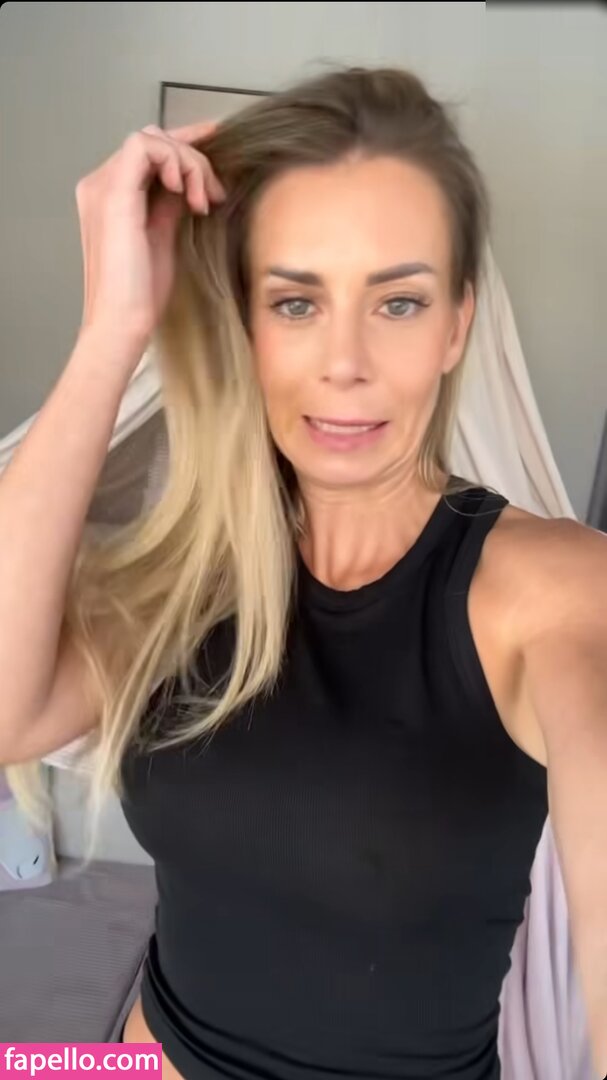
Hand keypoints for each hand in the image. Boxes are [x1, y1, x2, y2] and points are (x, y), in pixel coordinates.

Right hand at [76, 120, 225, 350]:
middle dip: (193, 159)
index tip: (219, 144)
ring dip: (188, 162)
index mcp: (109, 196)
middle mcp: (99, 185)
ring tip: (203, 200)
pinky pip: (145, 147)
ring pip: (151, 139)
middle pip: (152, 140)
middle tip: (214, 194)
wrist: (122, 322)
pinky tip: (186, 191)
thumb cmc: (141, 293)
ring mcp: (102, 186)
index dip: (185, 145)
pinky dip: (173, 160)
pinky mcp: (113, 193)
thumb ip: (169, 204)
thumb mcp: (162, 236)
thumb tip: (190, 183)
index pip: (147, 152)